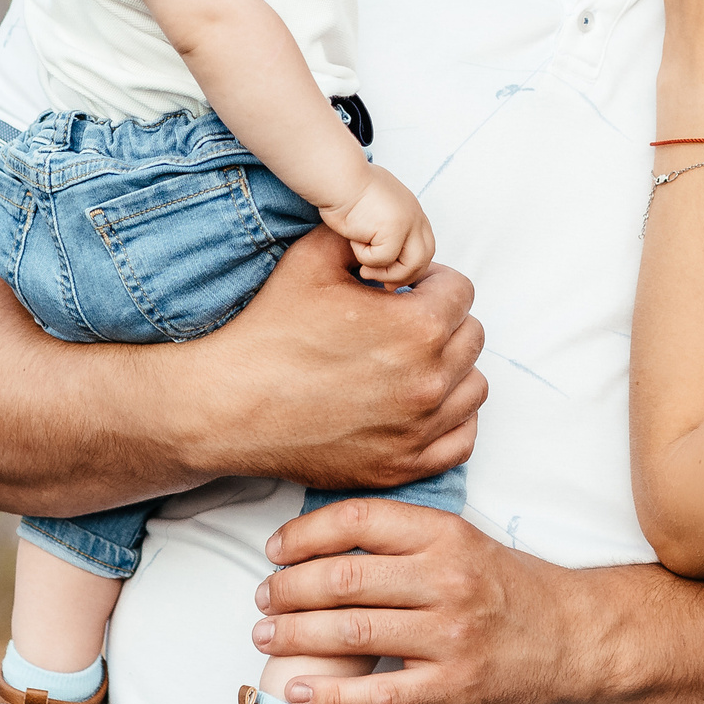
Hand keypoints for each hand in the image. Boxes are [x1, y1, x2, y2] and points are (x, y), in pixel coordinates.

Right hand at [194, 227, 483, 487]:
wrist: (230, 405)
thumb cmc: (268, 334)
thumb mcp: (312, 259)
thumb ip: (363, 238)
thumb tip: (386, 237)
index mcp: (417, 327)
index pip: (461, 291)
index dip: (431, 283)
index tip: (405, 291)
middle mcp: (428, 381)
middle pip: (471, 337)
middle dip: (443, 322)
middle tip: (404, 324)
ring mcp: (419, 429)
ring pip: (473, 388)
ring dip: (451, 369)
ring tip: (411, 363)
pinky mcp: (404, 466)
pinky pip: (461, 439)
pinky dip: (450, 420)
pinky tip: (420, 404)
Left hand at [250, 499, 578, 703]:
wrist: (576, 637)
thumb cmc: (512, 587)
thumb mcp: (465, 541)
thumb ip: (406, 536)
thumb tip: (329, 536)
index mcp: (445, 535)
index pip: (357, 521)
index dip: (304, 534)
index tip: (276, 549)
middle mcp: (446, 580)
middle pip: (343, 578)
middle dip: (287, 588)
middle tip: (262, 596)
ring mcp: (449, 636)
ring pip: (350, 631)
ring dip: (294, 635)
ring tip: (266, 637)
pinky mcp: (452, 687)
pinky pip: (378, 692)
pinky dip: (330, 691)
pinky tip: (300, 689)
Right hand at [319, 166, 435, 286]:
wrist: (337, 176)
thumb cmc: (345, 189)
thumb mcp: (373, 210)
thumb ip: (384, 228)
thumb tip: (383, 257)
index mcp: (412, 211)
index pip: (423, 246)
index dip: (410, 267)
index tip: (393, 280)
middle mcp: (414, 216)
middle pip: (423, 258)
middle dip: (404, 276)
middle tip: (385, 286)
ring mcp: (408, 223)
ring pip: (410, 264)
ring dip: (385, 273)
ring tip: (364, 270)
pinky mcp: (394, 230)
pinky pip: (383, 259)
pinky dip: (365, 257)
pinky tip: (354, 241)